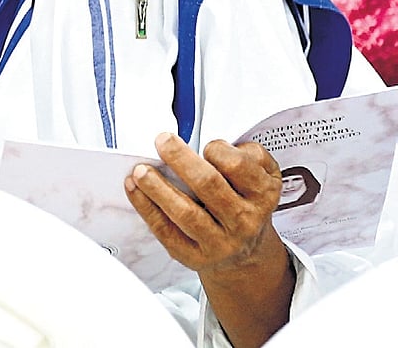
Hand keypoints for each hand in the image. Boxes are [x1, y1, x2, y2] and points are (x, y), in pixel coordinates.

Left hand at [125, 132, 282, 273]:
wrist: (245, 251)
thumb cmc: (246, 200)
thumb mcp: (261, 174)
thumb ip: (248, 154)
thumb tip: (214, 145)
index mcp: (261, 194)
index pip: (238, 167)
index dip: (218, 150)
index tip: (206, 144)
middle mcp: (243, 220)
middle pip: (209, 186)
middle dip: (181, 160)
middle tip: (162, 141)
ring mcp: (219, 242)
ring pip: (185, 213)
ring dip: (158, 188)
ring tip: (140, 170)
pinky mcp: (195, 256)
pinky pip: (166, 231)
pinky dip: (147, 208)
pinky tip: (135, 189)